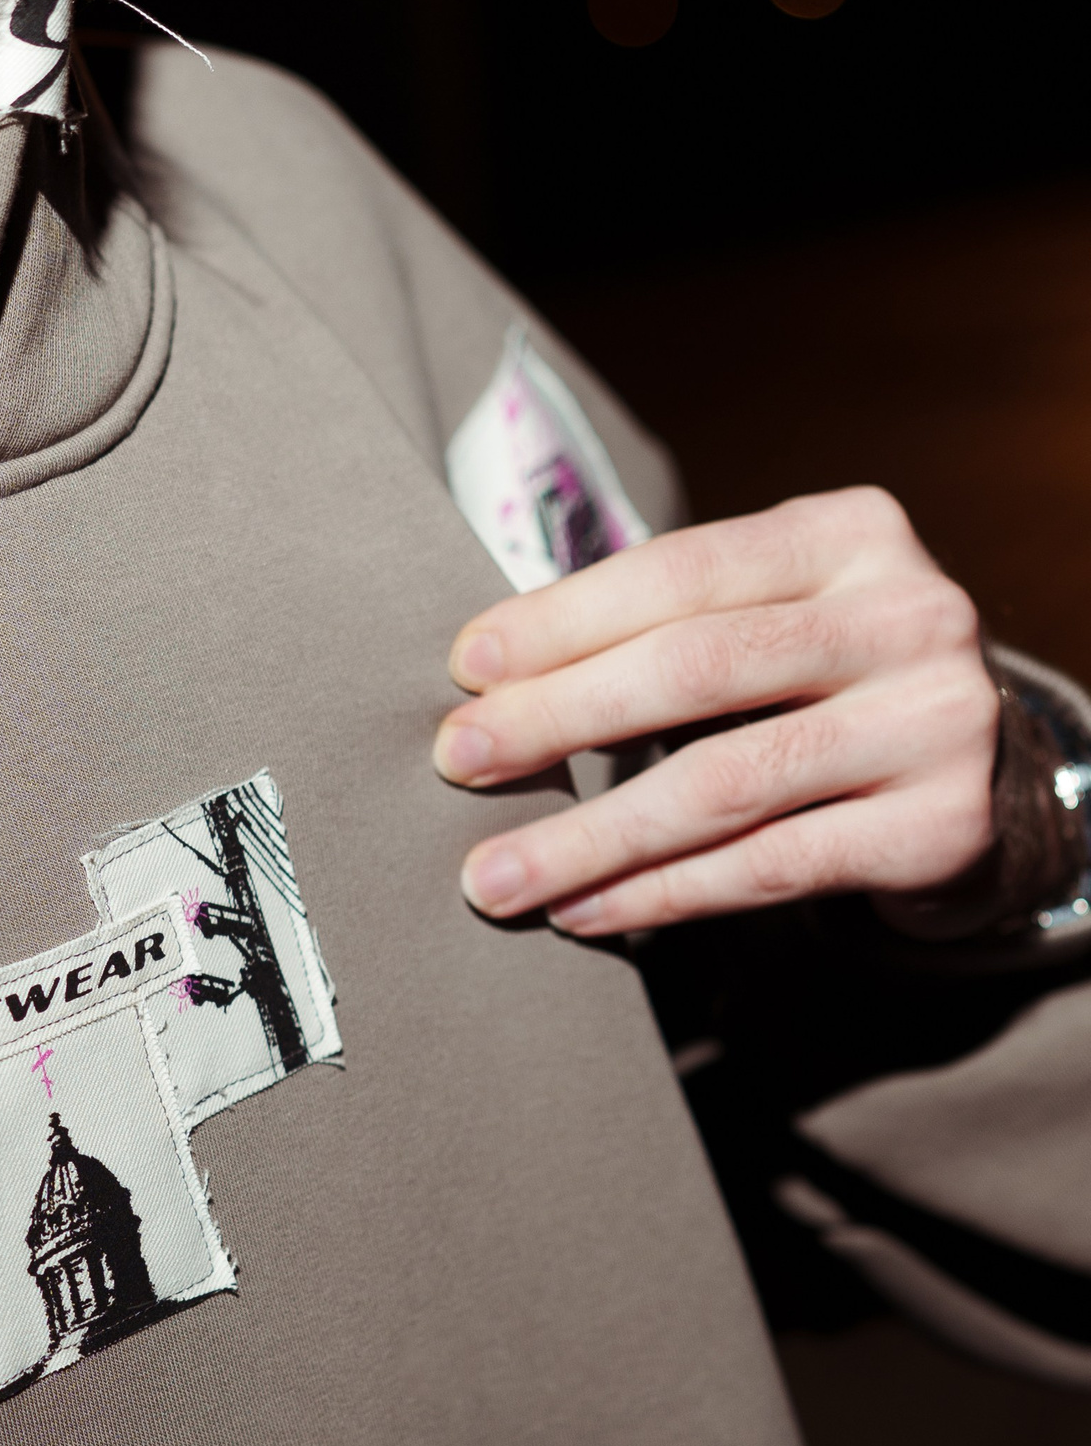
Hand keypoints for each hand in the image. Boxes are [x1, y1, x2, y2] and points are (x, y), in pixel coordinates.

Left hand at [434, 487, 999, 933]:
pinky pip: (769, 867)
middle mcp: (908, 614)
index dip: (562, 621)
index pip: (680, 571)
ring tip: (495, 877)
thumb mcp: (772, 615)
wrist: (989, 775)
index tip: (464, 671)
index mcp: (850, 533)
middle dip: (558, 719)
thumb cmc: (825, 687)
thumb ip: (666, 623)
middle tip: (457, 765)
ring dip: (590, 838)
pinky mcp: (939, 827)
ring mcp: (936, 722)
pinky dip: (660, 894)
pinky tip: (582, 911)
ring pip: (724, 783)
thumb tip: (488, 679)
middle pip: (696, 669)